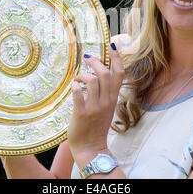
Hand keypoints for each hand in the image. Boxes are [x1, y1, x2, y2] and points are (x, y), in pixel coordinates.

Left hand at [67, 42, 124, 166]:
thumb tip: (99, 74)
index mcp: (114, 98)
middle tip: (87, 58)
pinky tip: (73, 87)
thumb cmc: (97, 126)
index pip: (119, 73)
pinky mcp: (82, 113)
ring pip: (92, 80)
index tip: (111, 45)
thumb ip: (106, 92)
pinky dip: (75, 86)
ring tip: (78, 79)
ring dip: (82, 75)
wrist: (91, 148)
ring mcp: (94, 107)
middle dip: (95, 61)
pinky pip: (78, 93)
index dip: (116, 57)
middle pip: (104, 73)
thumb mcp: (107, 107)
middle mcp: (106, 101)